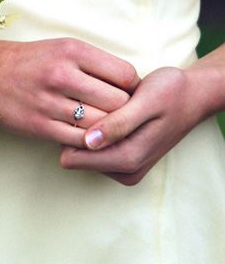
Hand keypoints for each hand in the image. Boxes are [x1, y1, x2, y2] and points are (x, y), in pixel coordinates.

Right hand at [0, 37, 139, 146]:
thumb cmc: (32, 61)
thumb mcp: (63, 48)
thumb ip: (96, 63)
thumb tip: (131, 86)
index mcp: (73, 51)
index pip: (125, 74)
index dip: (133, 88)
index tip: (129, 94)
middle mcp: (62, 75)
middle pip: (117, 102)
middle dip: (124, 111)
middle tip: (121, 115)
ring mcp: (50, 102)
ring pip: (100, 124)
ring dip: (108, 130)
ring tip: (106, 128)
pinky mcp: (39, 125)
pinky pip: (78, 140)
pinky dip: (88, 142)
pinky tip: (88, 137)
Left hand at [60, 66, 205, 184]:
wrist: (193, 97)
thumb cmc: (171, 92)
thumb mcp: (146, 101)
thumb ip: (118, 123)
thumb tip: (89, 141)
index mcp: (128, 158)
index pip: (72, 156)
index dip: (70, 131)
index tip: (81, 107)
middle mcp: (125, 170)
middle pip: (74, 157)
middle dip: (79, 131)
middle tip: (95, 103)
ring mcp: (125, 169)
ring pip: (81, 154)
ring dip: (88, 131)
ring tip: (108, 109)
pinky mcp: (124, 163)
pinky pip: (93, 152)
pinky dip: (97, 133)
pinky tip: (111, 116)